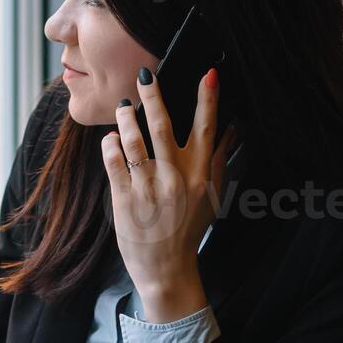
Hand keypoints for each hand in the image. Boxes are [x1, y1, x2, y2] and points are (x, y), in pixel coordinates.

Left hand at [101, 65, 235, 322]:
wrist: (167, 268)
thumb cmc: (189, 230)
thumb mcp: (211, 197)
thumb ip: (218, 160)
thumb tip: (231, 128)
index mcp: (199, 176)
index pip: (205, 130)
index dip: (207, 101)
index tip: (209, 74)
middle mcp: (175, 179)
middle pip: (162, 127)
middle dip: (154, 97)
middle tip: (146, 75)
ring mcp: (147, 188)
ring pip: (133, 140)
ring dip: (127, 118)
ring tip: (124, 105)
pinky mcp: (124, 198)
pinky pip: (114, 162)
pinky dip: (110, 144)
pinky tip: (111, 136)